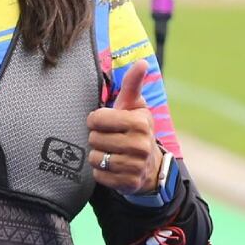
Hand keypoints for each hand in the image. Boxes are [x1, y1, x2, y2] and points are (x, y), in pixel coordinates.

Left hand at [87, 60, 160, 194]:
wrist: (150, 166)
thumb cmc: (136, 129)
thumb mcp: (135, 106)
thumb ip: (133, 85)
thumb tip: (141, 62)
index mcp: (140, 122)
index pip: (96, 118)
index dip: (95, 120)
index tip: (105, 122)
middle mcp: (140, 145)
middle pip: (93, 138)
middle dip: (97, 138)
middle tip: (109, 139)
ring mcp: (135, 166)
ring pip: (94, 157)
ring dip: (97, 155)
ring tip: (110, 152)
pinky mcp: (127, 183)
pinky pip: (98, 175)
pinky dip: (100, 171)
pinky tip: (112, 167)